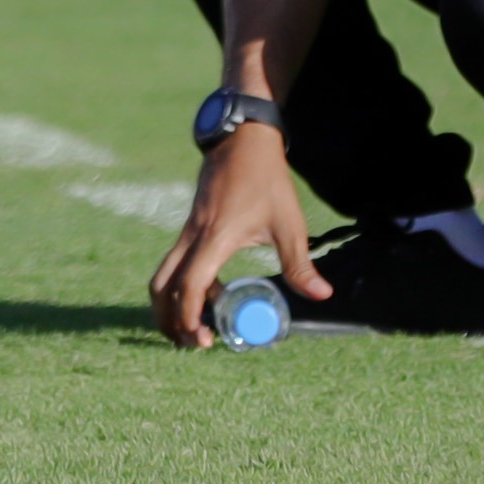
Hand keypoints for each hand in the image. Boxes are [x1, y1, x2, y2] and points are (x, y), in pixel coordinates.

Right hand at [149, 122, 322, 346]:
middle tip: (194, 342)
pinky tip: (209, 297)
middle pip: (161, 287)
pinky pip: (174, 264)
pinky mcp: (188, 228)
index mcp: (215, 238)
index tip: (202, 337)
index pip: (190, 284)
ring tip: (194, 328)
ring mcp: (186, 231)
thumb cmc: (266, 180)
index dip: (189, 315)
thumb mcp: (289, 223)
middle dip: (169, 321)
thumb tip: (322, 295)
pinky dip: (180, 287)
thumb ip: (300, 263)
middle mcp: (192, 237)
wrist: (242, 140)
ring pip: (162, 276)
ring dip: (169, 306)